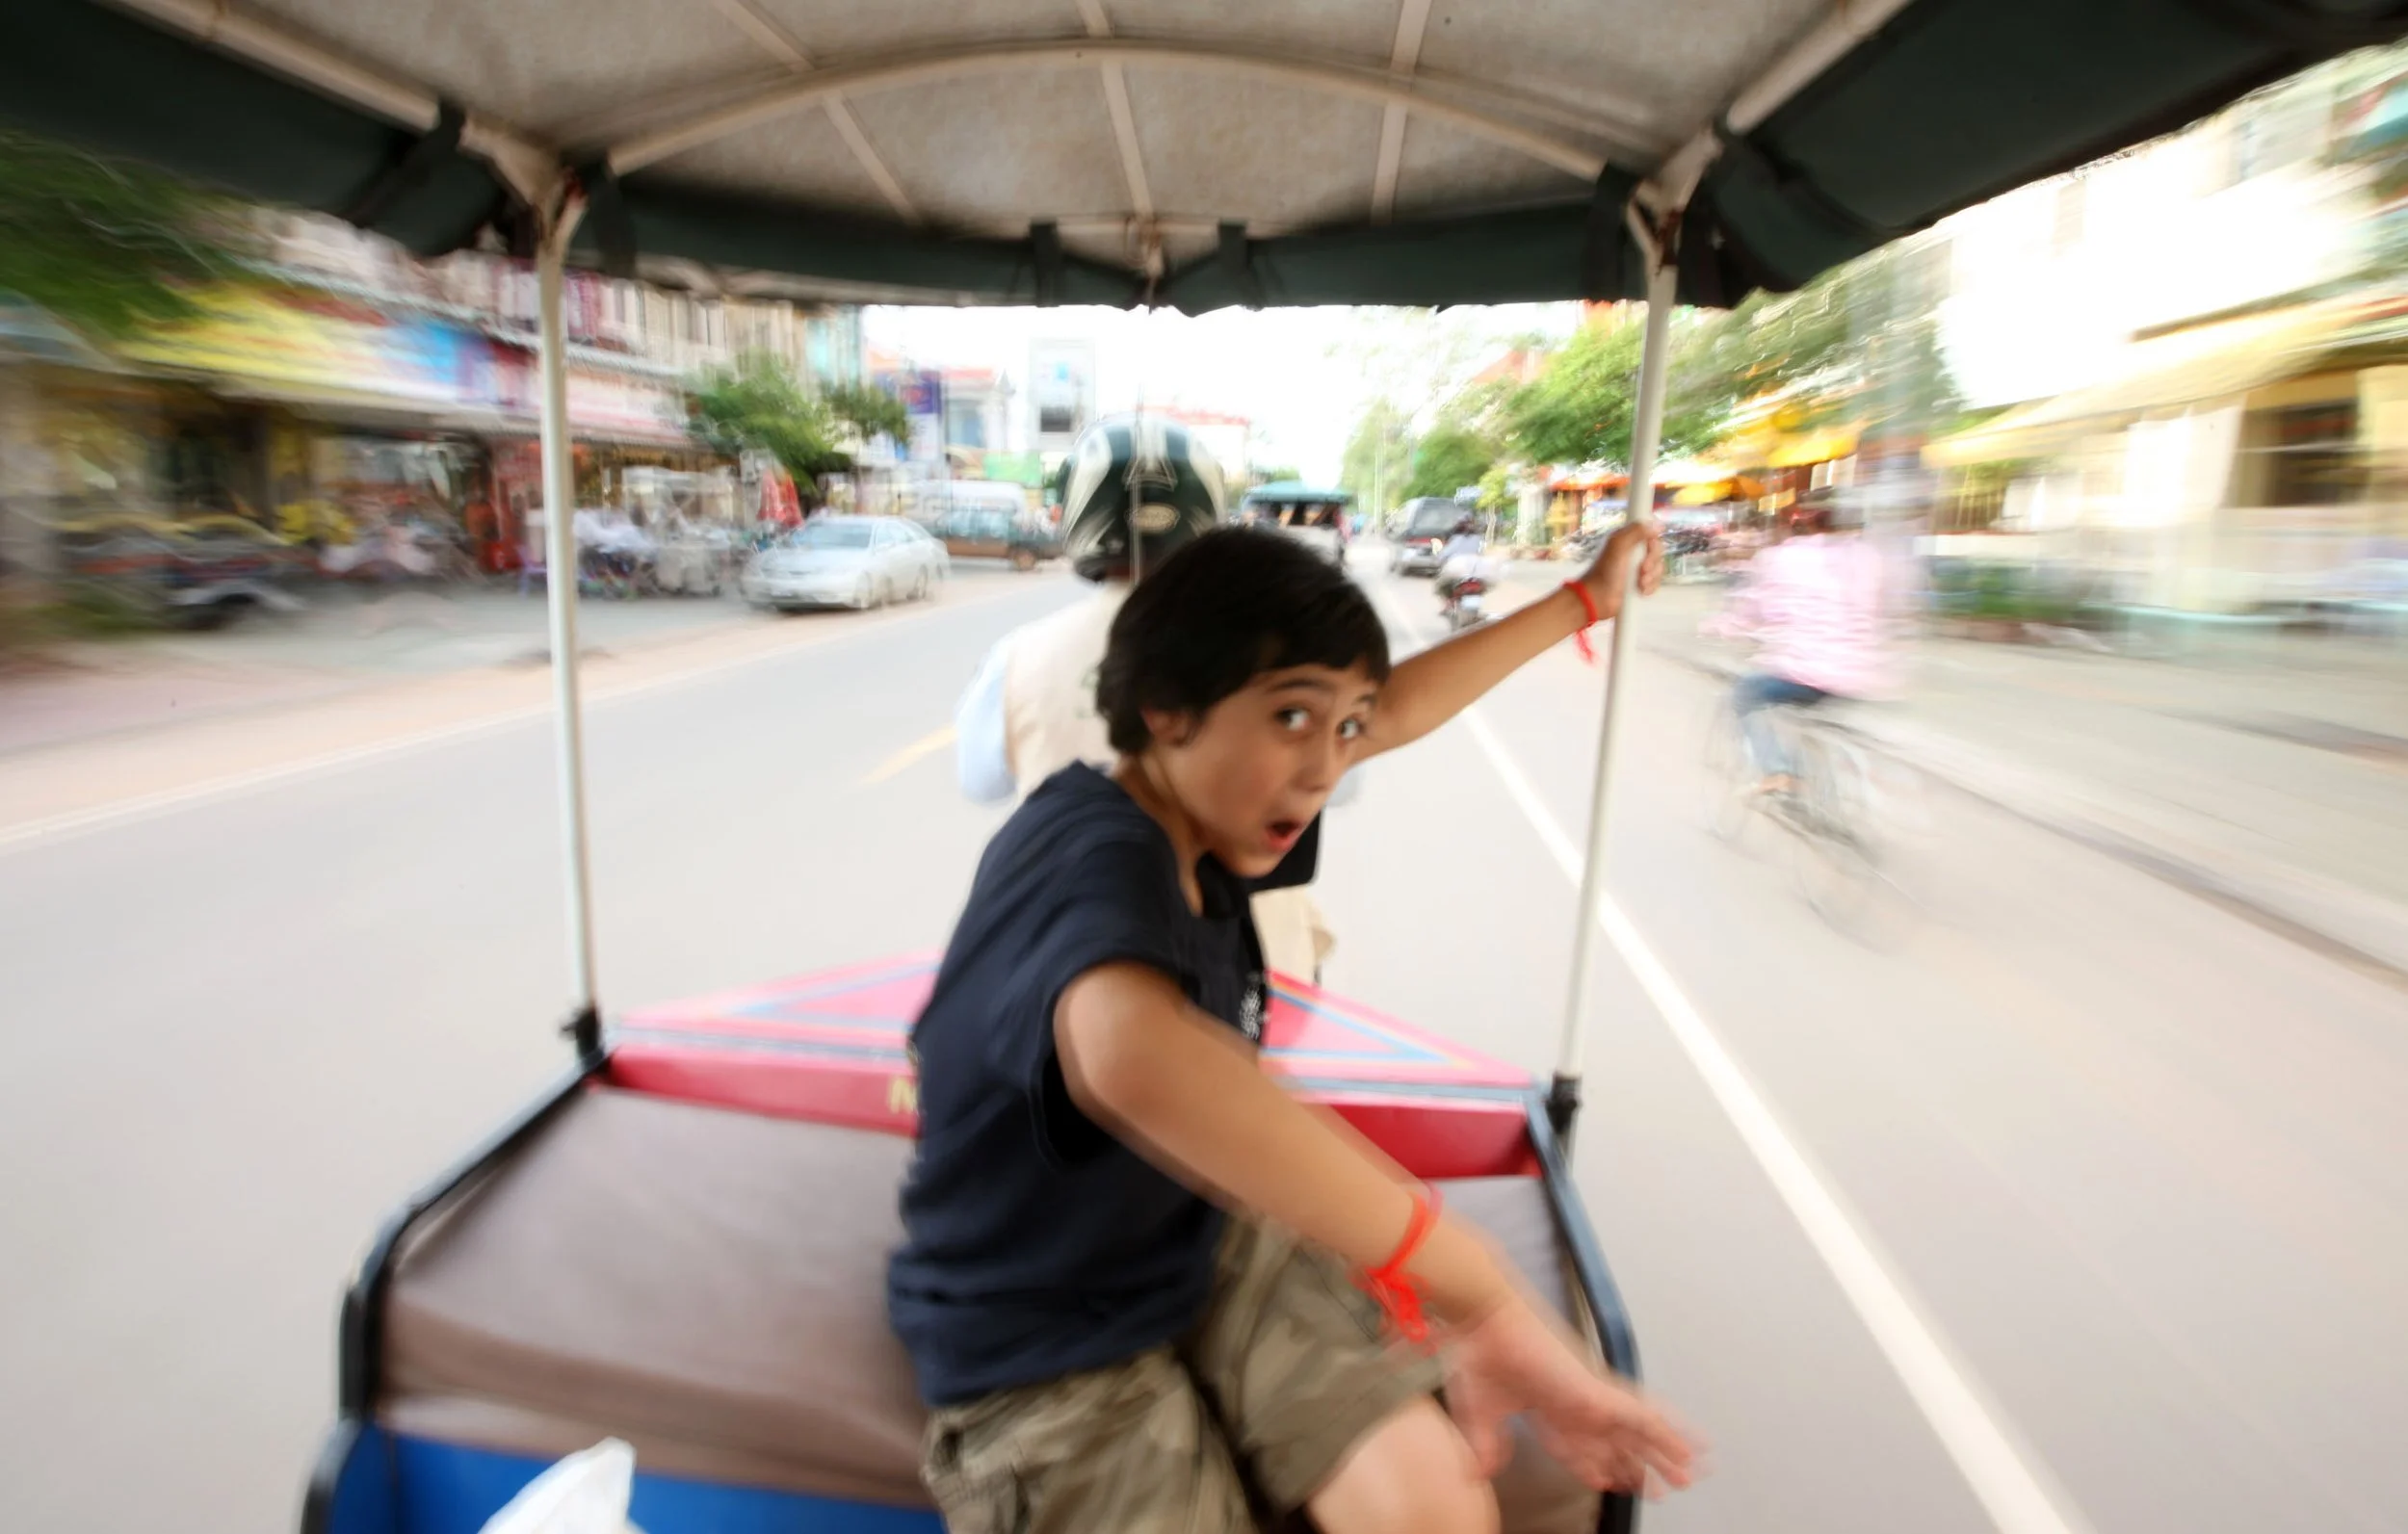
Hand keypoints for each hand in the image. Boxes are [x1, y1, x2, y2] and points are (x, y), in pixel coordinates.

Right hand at [1442, 1296, 1697, 1495]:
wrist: (1486, 1319)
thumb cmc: (1479, 1355)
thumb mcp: (1480, 1412)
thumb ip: (1485, 1443)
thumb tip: (1480, 1473)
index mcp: (1548, 1409)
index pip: (1580, 1446)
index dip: (1597, 1467)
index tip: (1610, 1481)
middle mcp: (1575, 1405)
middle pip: (1617, 1443)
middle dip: (1637, 1467)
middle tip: (1661, 1488)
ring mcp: (1590, 1398)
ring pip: (1637, 1432)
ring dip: (1662, 1454)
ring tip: (1688, 1475)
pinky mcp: (1598, 1394)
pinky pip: (1644, 1419)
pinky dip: (1666, 1435)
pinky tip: (1687, 1449)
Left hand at [1577, 523, 1663, 619]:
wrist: (1598, 600)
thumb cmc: (1604, 574)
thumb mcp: (1618, 547)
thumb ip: (1635, 532)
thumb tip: (1655, 524)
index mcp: (1626, 539)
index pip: (1650, 532)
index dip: (1653, 540)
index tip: (1649, 546)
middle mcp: (1632, 552)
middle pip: (1656, 550)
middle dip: (1653, 561)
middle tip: (1642, 569)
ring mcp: (1636, 568)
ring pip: (1658, 566)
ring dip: (1652, 576)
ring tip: (1640, 583)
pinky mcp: (1639, 583)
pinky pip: (1655, 581)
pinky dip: (1651, 586)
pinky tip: (1642, 590)